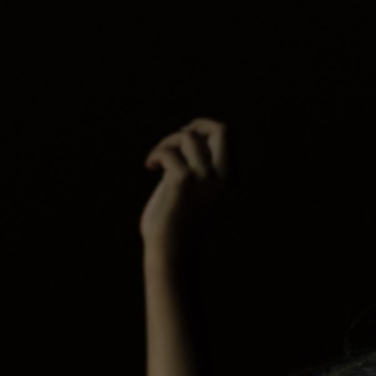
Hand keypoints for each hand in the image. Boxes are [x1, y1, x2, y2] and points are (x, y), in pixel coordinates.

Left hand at [140, 118, 226, 253]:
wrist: (170, 251)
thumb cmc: (175, 226)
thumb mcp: (188, 192)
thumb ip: (190, 169)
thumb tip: (181, 144)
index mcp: (223, 179)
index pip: (226, 139)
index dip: (205, 131)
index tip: (184, 143)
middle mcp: (217, 176)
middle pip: (221, 130)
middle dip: (198, 124)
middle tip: (177, 136)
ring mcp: (202, 178)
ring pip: (188, 136)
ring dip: (167, 142)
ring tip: (156, 160)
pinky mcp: (182, 181)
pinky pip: (168, 153)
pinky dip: (155, 154)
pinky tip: (149, 166)